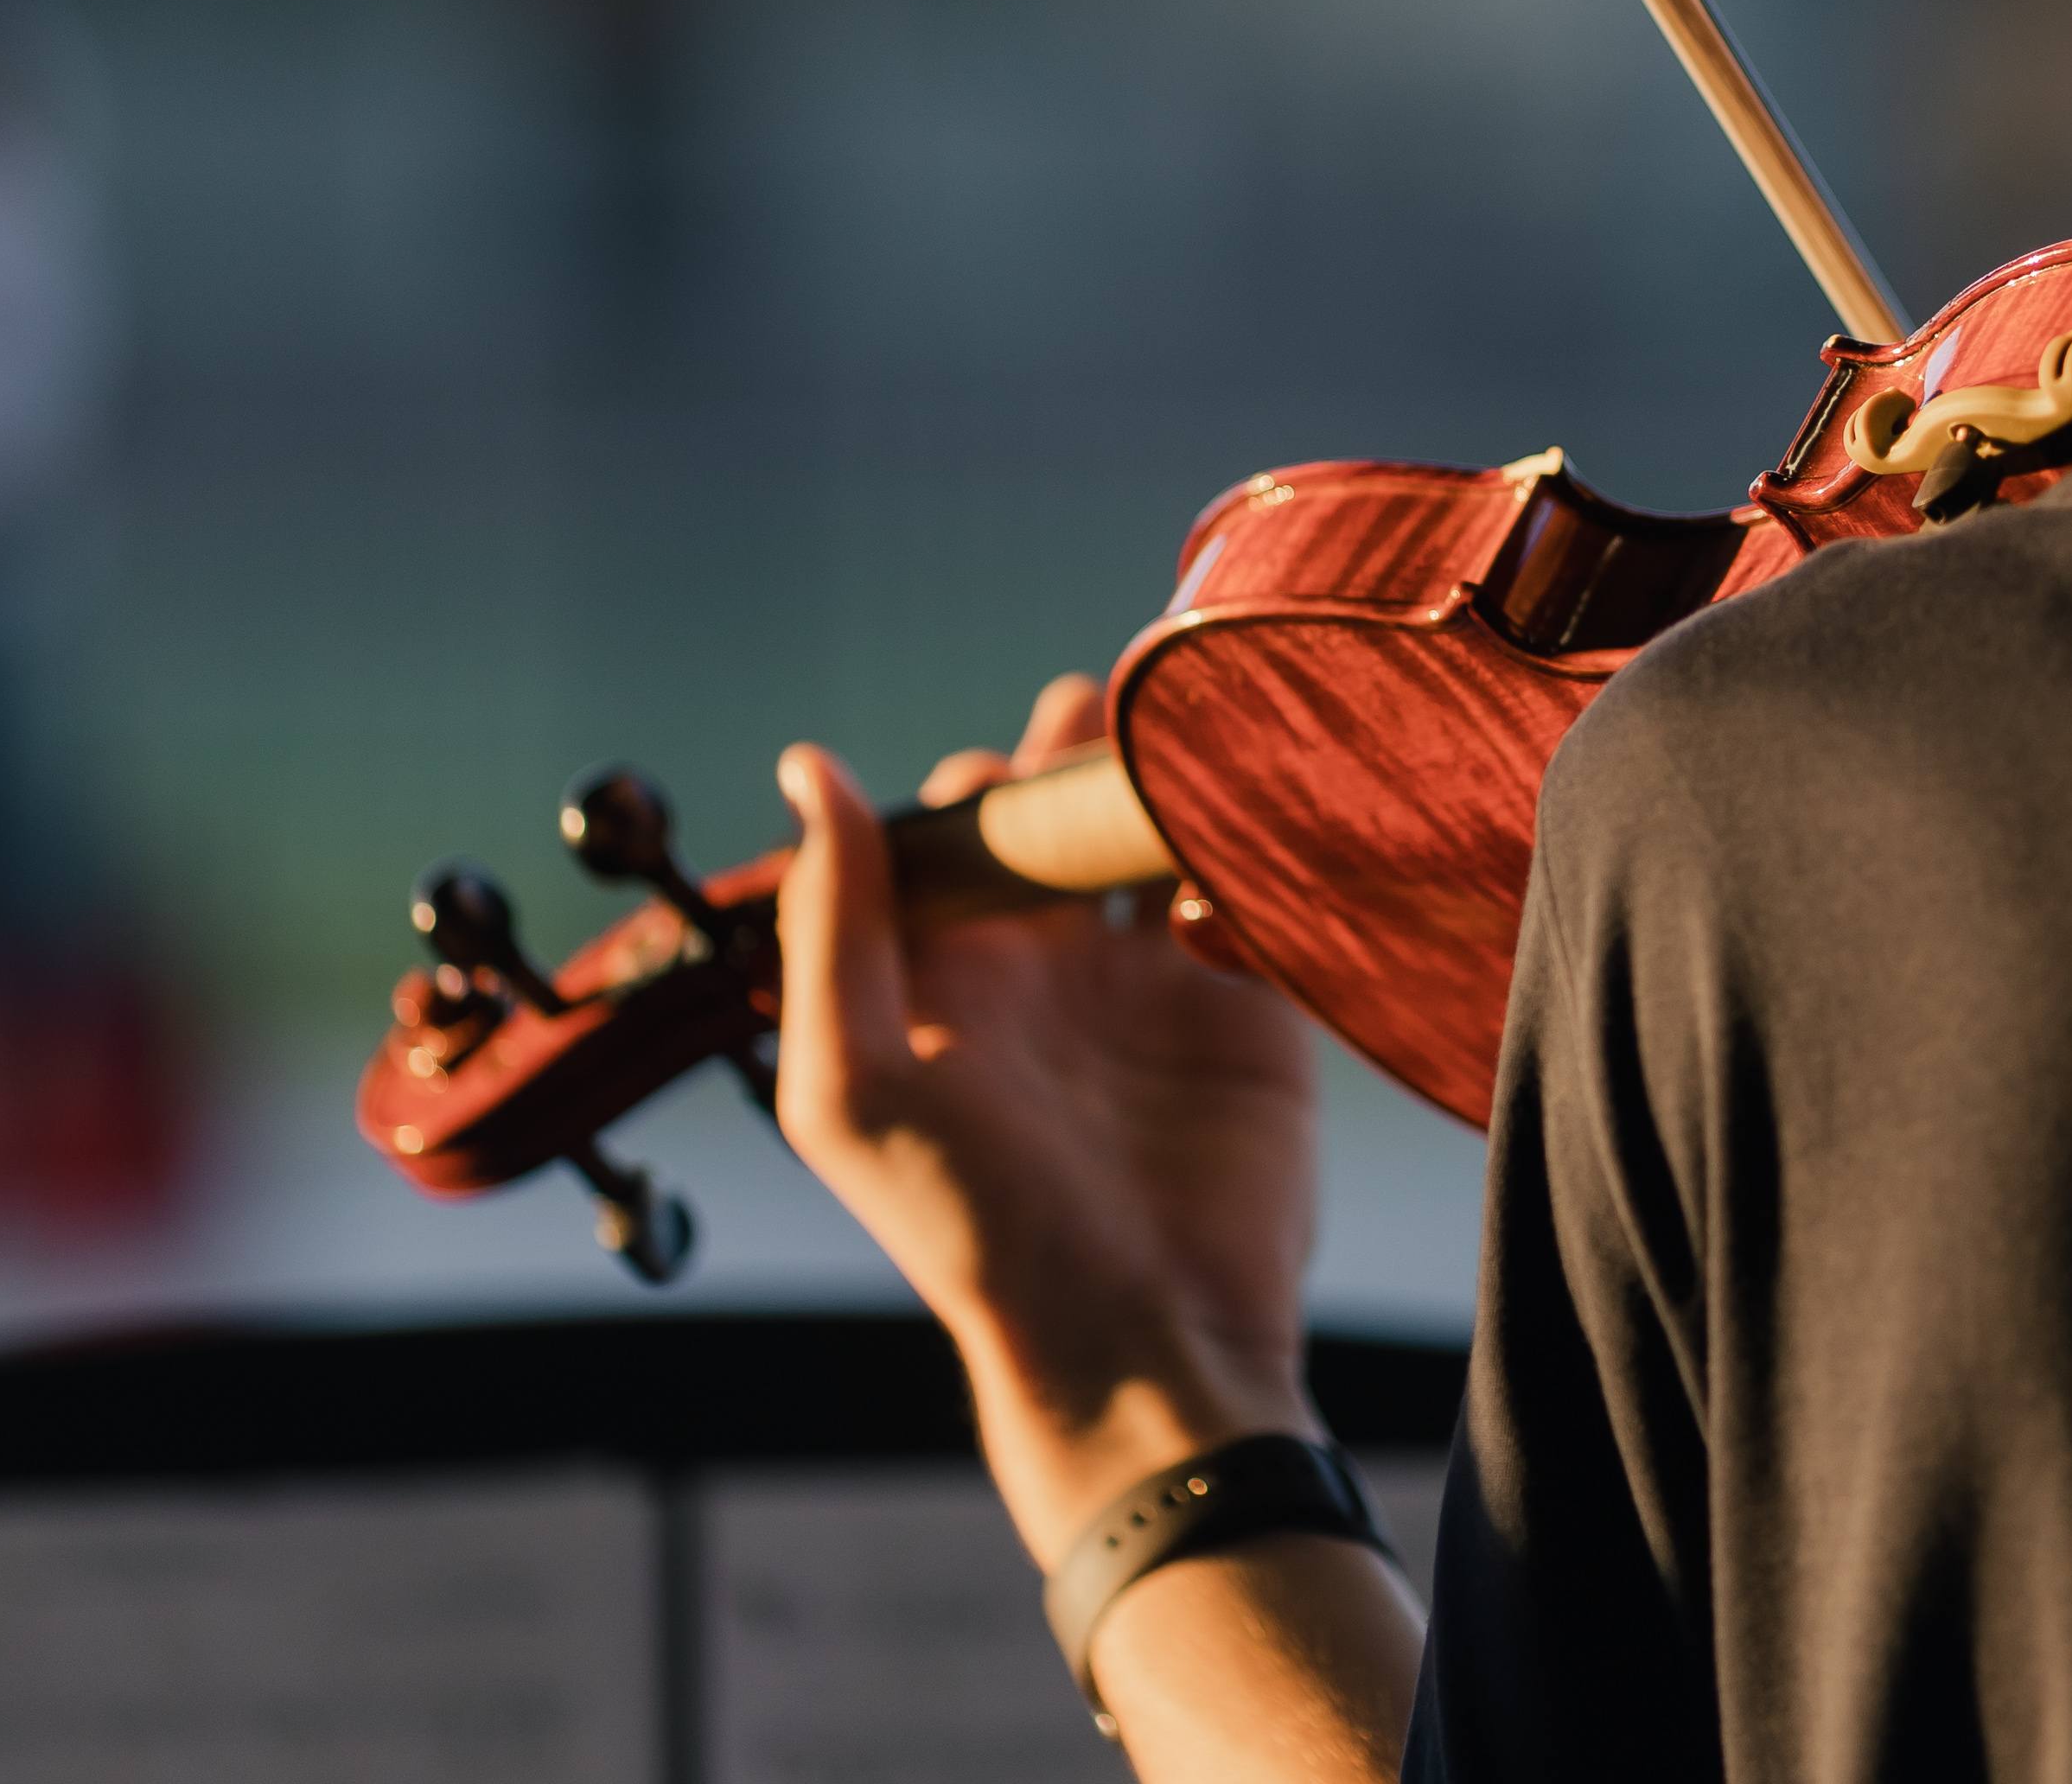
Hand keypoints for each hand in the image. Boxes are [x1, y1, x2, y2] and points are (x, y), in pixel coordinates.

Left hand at [774, 678, 1322, 1554]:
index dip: (978, 782)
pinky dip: (1258, 842)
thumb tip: (813, 766)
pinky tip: (1254, 823)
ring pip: (1160, 830)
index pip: (956, 825)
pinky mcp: (1250, 1007)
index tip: (1010, 775)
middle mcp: (1050, 967)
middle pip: (1063, 809)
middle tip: (1112, 730)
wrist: (1142, 1341)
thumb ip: (833, 922)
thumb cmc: (974, 1230)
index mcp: (949, 975)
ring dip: (1173, 778)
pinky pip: (1255, 889)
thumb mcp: (855, 1083)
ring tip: (1187, 743)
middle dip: (1081, 752)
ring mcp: (1153, 982)